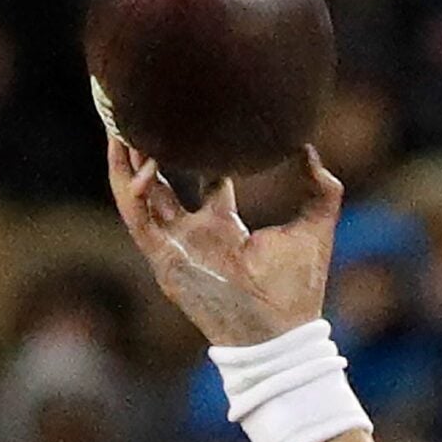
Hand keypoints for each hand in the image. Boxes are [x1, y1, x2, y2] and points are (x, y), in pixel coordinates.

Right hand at [106, 138, 341, 345]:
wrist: (281, 331)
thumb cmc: (298, 289)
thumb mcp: (315, 229)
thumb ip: (322, 190)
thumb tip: (309, 148)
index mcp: (226, 225)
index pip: (205, 179)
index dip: (199, 151)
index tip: (197, 117)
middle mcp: (195, 232)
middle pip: (161, 181)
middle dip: (148, 149)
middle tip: (141, 110)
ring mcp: (175, 244)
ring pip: (138, 193)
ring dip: (126, 160)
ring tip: (119, 123)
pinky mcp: (163, 257)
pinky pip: (137, 218)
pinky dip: (133, 190)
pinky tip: (138, 164)